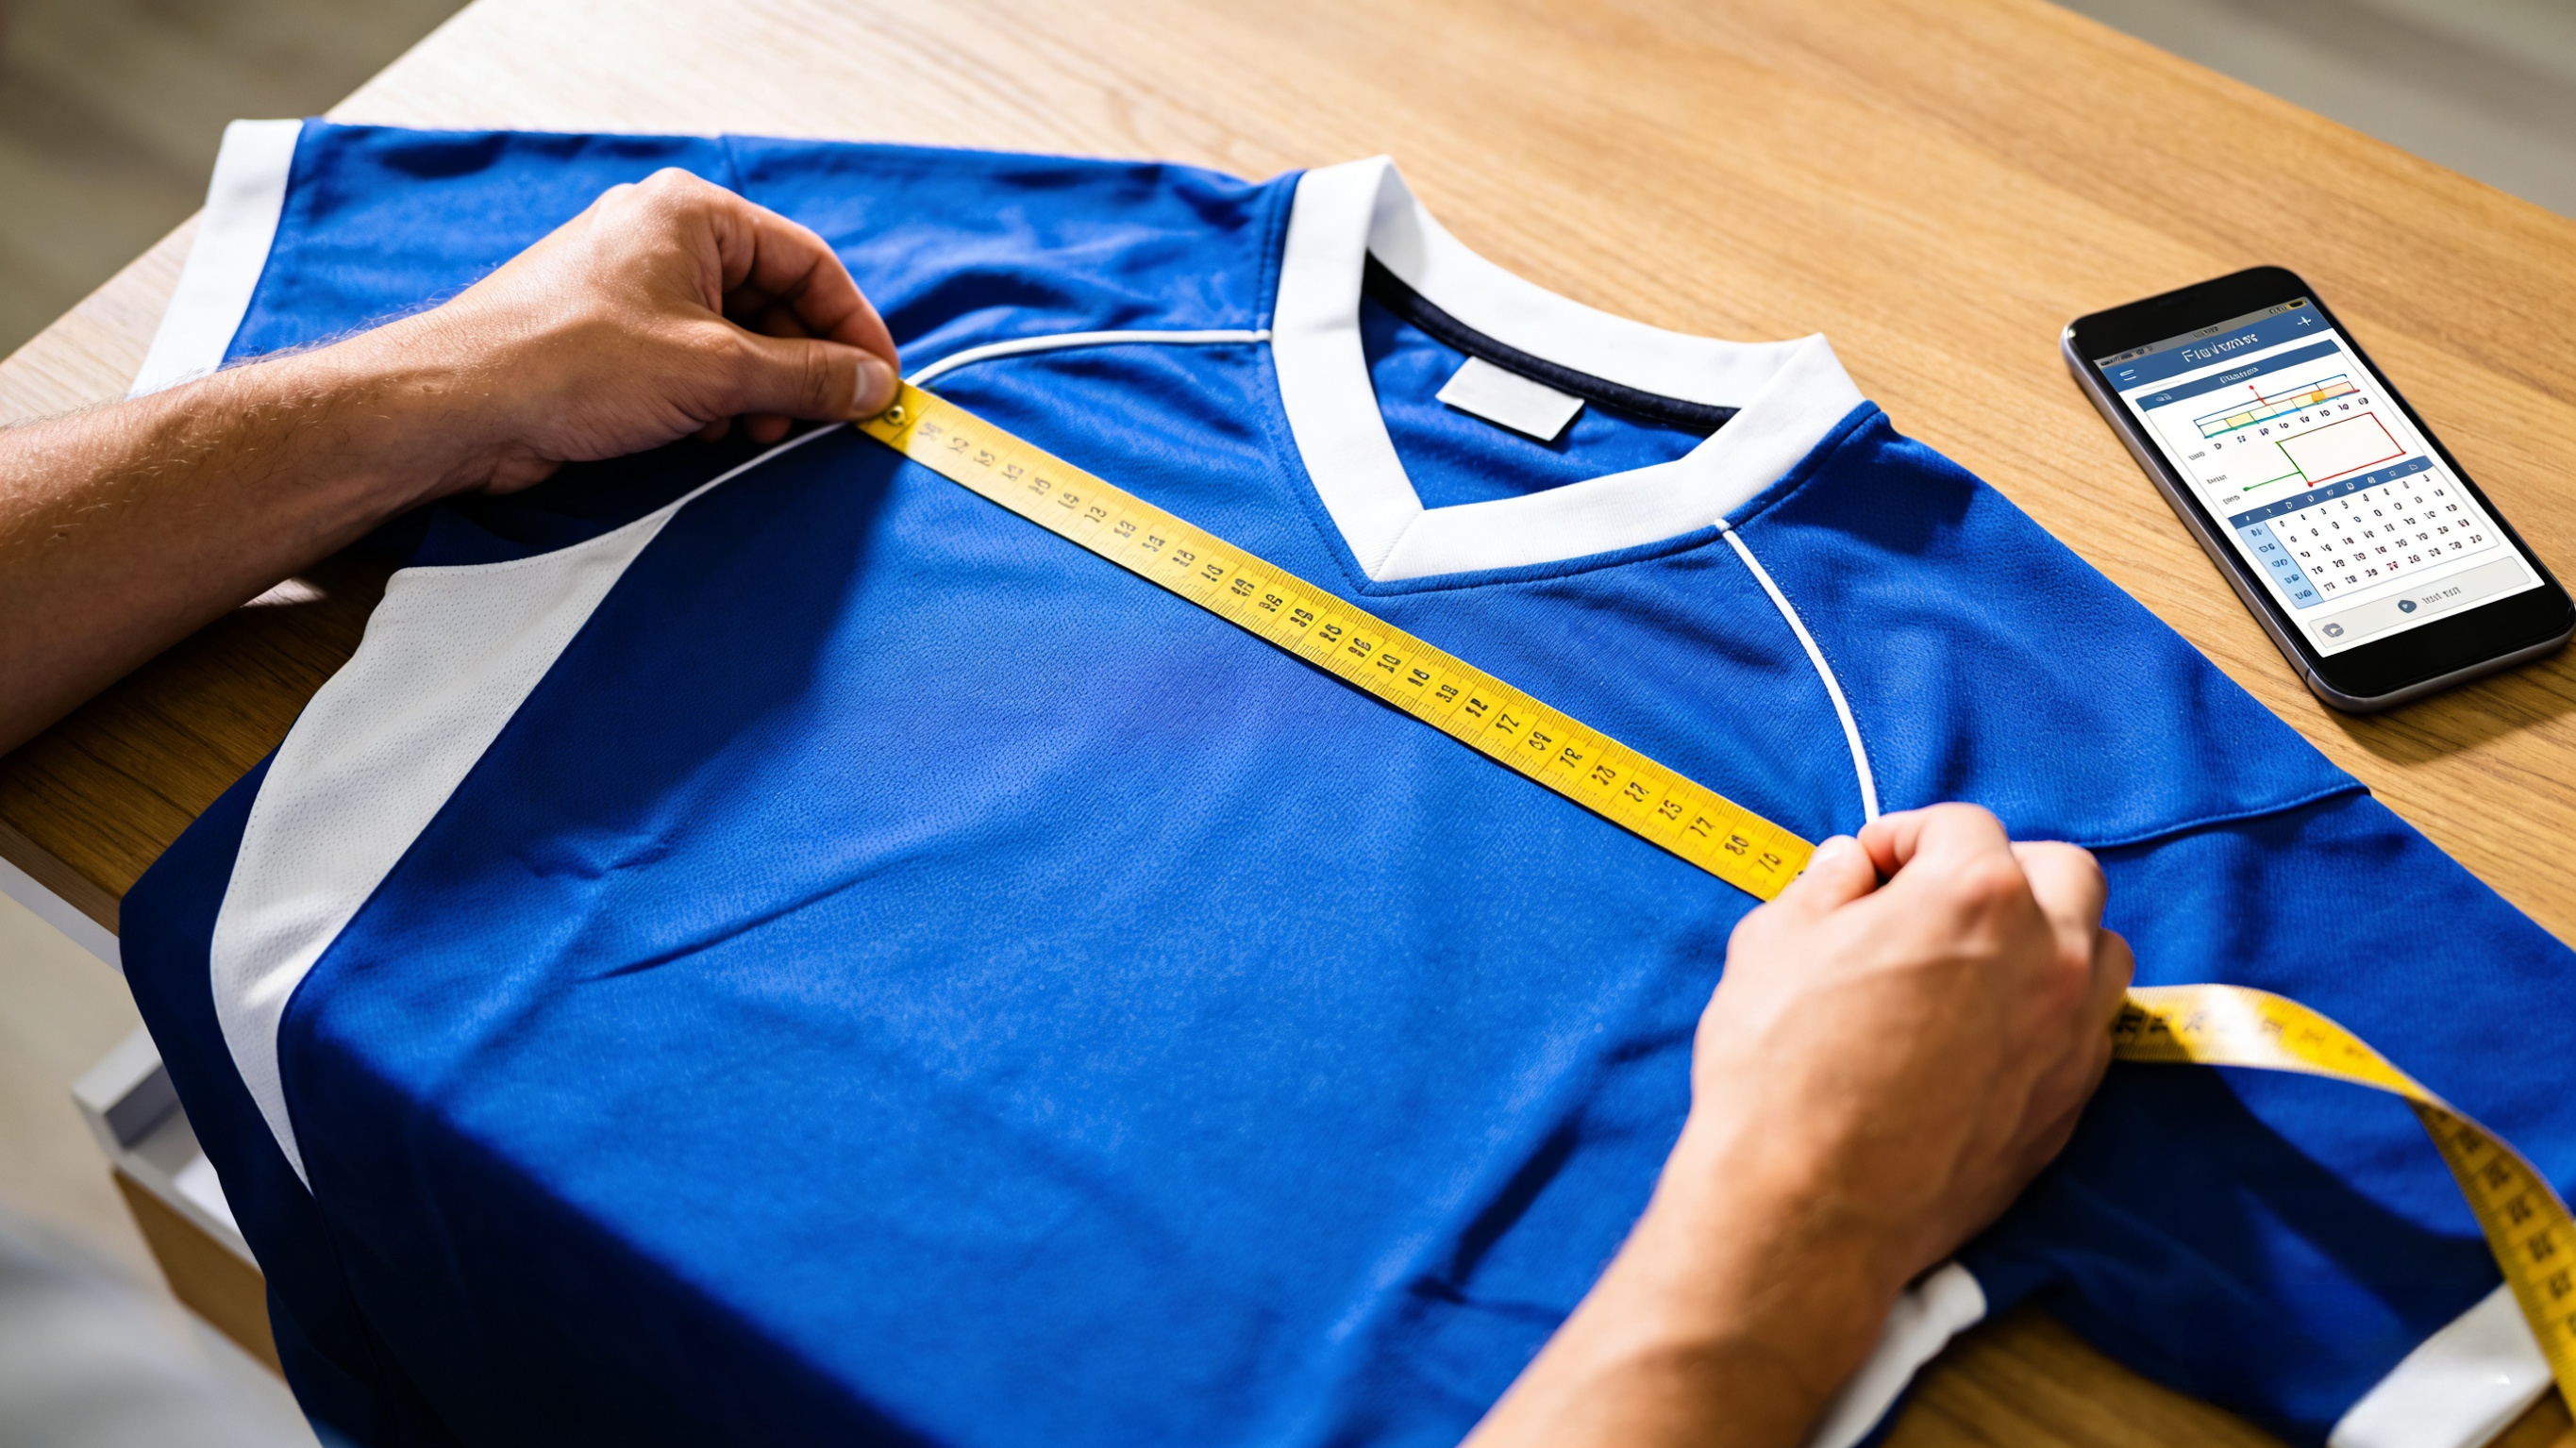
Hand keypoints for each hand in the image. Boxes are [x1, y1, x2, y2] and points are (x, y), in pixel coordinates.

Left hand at [0, 169, 899, 752]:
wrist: (460, 407)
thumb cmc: (572, 365)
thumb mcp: (716, 371)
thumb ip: (807, 377)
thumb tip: (872, 385)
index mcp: (693, 215)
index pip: (809, 264)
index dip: (853, 329)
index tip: (879, 385)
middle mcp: (665, 240)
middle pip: (774, 301)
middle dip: (801, 367)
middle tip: (820, 420)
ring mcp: (634, 287)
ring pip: (735, 337)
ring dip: (758, 391)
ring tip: (752, 433)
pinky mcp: (611, 337)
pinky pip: (693, 361)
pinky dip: (716, 399)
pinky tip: (711, 435)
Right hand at [1464, 804, 2131, 1447]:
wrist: (1810, 1206)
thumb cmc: (1780, 1070)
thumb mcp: (1771, 945)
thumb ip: (1823, 889)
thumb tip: (1850, 869)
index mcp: (1973, 893)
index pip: (1960, 825)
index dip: (1903, 838)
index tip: (1868, 871)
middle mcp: (2046, 952)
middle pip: (2062, 871)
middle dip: (2001, 871)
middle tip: (1935, 905)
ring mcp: (2071, 1032)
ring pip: (2099, 949)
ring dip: (2049, 938)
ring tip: (1979, 967)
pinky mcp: (2071, 1103)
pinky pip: (2087, 1030)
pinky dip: (2049, 1014)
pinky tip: (1985, 1037)